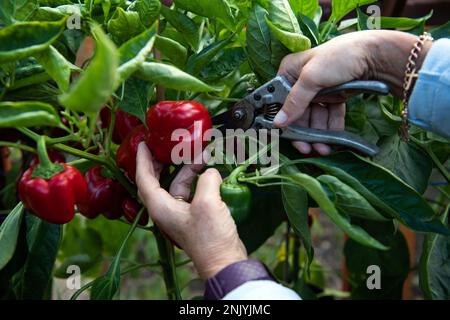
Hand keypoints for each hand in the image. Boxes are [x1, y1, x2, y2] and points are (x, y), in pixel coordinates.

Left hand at [136, 143, 247, 278]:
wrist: (224, 261)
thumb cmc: (210, 238)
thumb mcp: (208, 203)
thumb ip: (207, 180)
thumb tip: (210, 171)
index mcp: (161, 206)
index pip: (144, 178)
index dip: (142, 159)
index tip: (143, 143)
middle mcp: (166, 209)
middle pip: (158, 179)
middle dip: (163, 161)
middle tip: (167, 144)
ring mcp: (181, 212)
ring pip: (179, 183)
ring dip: (189, 168)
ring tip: (202, 154)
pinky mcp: (194, 214)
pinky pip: (191, 190)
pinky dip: (199, 179)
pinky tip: (210, 171)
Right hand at [275, 30, 431, 154]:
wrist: (375, 55)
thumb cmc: (339, 57)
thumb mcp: (312, 78)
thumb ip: (294, 101)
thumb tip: (277, 122)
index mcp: (290, 71)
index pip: (279, 100)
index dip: (282, 120)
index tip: (284, 137)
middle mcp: (301, 82)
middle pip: (297, 113)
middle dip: (304, 132)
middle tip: (307, 149)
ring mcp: (318, 91)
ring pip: (313, 118)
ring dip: (318, 134)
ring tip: (324, 148)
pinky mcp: (333, 97)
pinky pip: (328, 117)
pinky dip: (330, 129)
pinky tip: (333, 141)